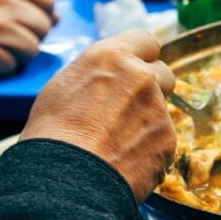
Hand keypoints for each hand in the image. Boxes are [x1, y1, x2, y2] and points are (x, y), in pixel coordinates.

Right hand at [0, 0, 56, 77]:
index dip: (44, 14)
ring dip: (20, 54)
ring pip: (33, 48)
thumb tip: (57, 17)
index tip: (31, 21)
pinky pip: (12, 65)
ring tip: (2, 48)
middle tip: (14, 38)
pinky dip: (3, 66)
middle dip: (33, 36)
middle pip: (43, 26)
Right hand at [20, 29, 176, 201]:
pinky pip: (163, 140)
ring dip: (147, 122)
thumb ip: (97, 76)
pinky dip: (150, 149)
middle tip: (128, 110)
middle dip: (152, 87)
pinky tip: (124, 161)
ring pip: (162, 110)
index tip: (136, 69)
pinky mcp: (168, 139)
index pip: (146, 40)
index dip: (141, 56)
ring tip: (116, 143)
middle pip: (163, 73)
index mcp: (112, 57)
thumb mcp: (63, 87)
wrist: (65, 179)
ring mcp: (159, 108)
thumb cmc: (52, 135)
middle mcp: (141, 76)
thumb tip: (107, 79)